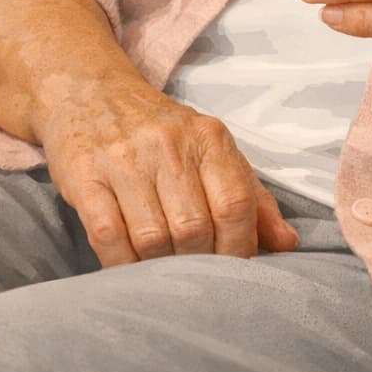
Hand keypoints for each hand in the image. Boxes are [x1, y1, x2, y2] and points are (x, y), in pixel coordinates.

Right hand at [38, 75, 298, 268]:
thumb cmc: (162, 133)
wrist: (92, 92)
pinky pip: (108, 237)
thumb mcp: (212, 150)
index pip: (235, 204)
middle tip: (194, 278)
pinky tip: (128, 268)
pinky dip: (121, 265)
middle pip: (194, 229)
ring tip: (161, 272)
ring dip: (159, 269)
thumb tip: (287, 243)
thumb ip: (252, 196)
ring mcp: (124, 160)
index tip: (234, 273)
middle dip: (197, 265)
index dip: (239, 249)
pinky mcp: (85, 177)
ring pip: (153, 239)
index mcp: (209, 137)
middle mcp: (169, 144)